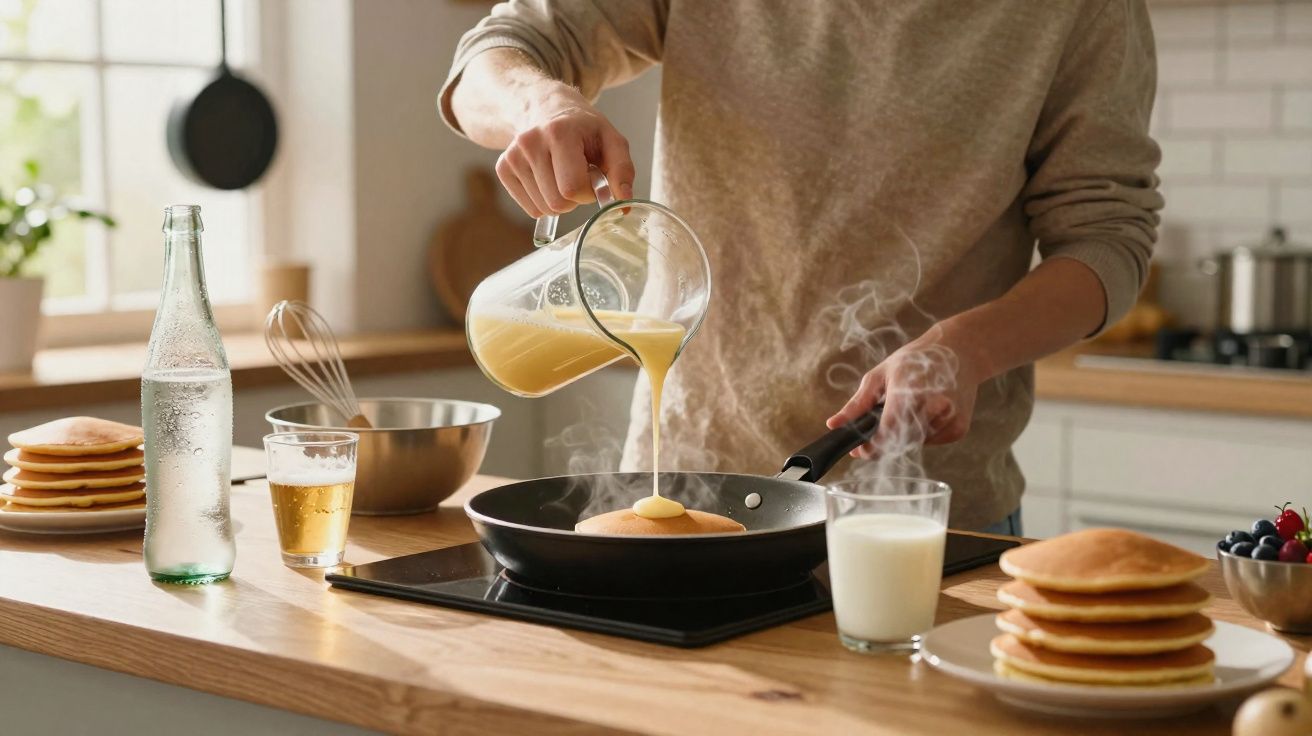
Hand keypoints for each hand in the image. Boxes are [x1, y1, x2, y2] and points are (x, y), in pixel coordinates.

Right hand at [496, 83, 634, 217]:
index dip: (588, 192)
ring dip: (560, 201)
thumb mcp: (611, 140)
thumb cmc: (583, 129)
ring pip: (543, 209)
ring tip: (563, 175)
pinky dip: (544, 201)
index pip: (572, 188)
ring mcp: (513, 156)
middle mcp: (530, 142)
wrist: (546, 108)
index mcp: (559, 133)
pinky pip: (531, 209)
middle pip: (557, 203)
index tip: (592, 177)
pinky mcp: (503, 169)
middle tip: (578, 177)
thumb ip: (622, 170)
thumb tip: (623, 201)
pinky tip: (548, 179)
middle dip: (575, 198)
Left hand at [825, 325, 990, 457]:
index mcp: (909, 391)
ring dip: (905, 435)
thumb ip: (857, 404)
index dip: (871, 447)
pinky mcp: (959, 428)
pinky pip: (932, 441)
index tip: (860, 450)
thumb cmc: (917, 360)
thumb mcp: (881, 374)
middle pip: (900, 442)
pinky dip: (924, 433)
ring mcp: (948, 419)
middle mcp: (932, 406)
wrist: (961, 351)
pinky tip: (926, 412)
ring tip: (909, 409)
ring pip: (916, 443)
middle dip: (885, 442)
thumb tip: (833, 424)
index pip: (886, 433)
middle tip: (877, 431)